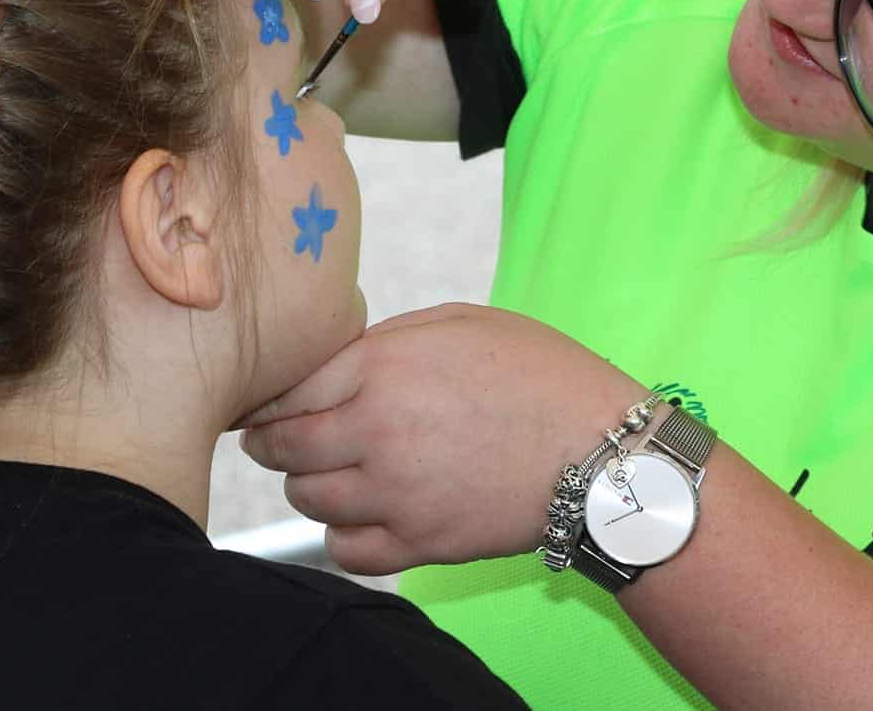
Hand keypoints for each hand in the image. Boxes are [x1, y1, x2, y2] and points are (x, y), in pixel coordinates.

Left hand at [239, 303, 645, 574]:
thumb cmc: (541, 374)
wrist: (602, 453)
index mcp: (385, 367)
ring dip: (311, 483)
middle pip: (282, 448)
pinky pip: (343, 549)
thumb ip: (387, 338)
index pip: (285, 389)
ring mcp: (397, 493)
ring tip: (337, 470)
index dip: (270, 396)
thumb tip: (331, 358)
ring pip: (306, 498)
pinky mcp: (419, 543)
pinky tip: (365, 512)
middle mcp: (379, 431)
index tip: (270, 402)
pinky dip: (342, 533)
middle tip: (290, 437)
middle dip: (276, 441)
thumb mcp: (464, 322)